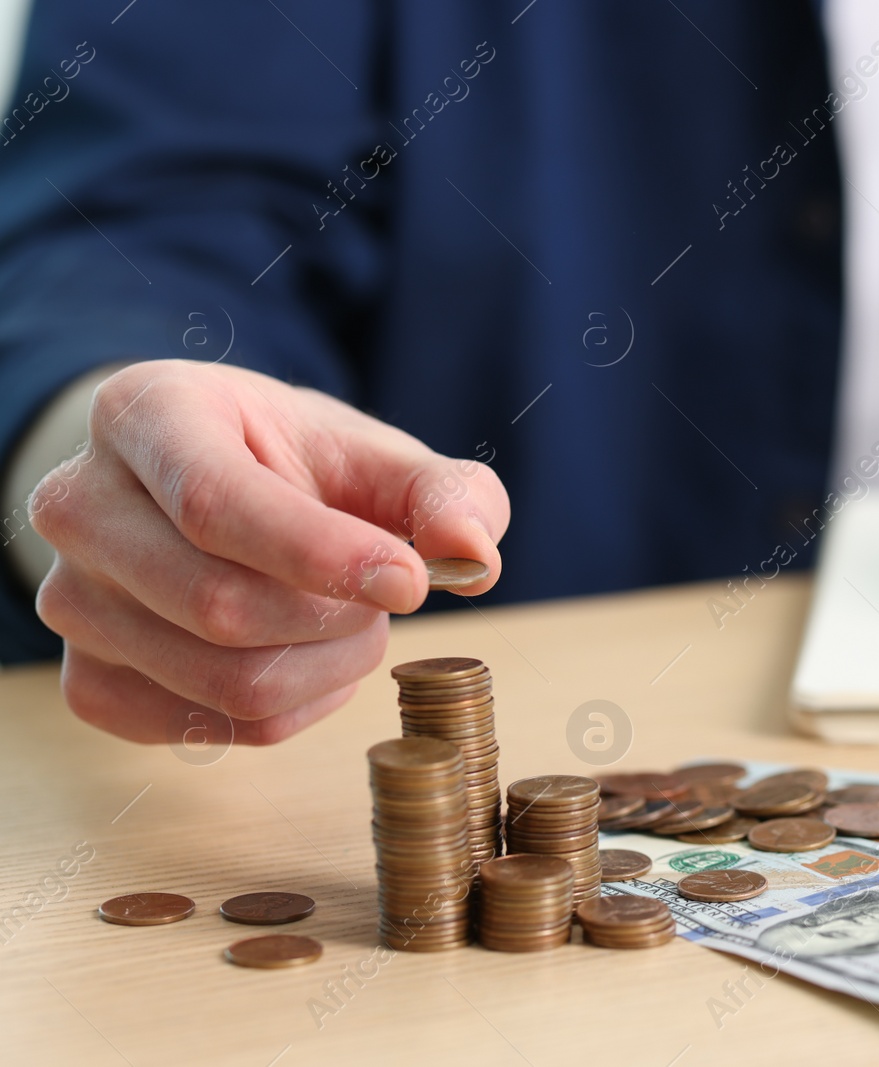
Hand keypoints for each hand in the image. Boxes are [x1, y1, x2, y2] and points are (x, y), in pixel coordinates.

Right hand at [29, 360, 509, 743]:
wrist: (204, 488)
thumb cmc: (294, 465)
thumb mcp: (373, 454)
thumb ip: (443, 493)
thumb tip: (474, 554)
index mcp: (144, 415)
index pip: (217, 505)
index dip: (326, 556)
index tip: (412, 582)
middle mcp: (79, 505)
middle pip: (220, 607)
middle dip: (339, 617)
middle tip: (388, 594)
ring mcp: (71, 599)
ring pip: (222, 682)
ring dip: (327, 668)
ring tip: (351, 622)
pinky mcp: (87, 678)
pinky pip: (208, 729)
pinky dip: (291, 709)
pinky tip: (309, 660)